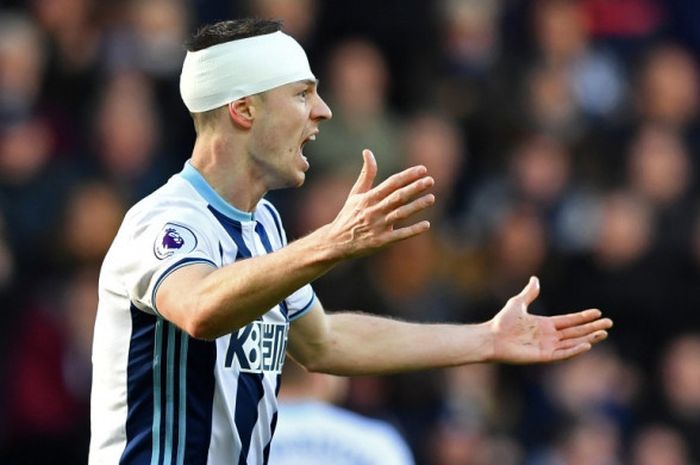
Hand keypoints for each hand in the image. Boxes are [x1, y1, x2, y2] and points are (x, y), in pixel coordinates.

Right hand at [324, 149, 434, 258]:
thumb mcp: (355, 194)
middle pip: (397, 197)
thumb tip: (368, 151)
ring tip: (431, 198)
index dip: (407, 176)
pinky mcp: (380, 242)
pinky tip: (426, 225)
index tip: (422, 169)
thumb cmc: (348, 215)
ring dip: (417, 206)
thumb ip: (366, 174)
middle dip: (414, 188)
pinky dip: (413, 230)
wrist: (335, 242)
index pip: (391, 183)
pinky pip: (399, 235)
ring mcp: (377, 227)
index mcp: (368, 198)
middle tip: (430, 180)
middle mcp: (373, 211)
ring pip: (400, 214)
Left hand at [488, 277, 611, 362]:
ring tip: (604, 333)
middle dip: (592, 327)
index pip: (569, 321)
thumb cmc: (501, 322)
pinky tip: (587, 344)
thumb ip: (529, 293)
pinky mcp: (543, 356)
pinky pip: (563, 353)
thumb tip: (535, 279)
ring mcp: (547, 346)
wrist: (491, 338)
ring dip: (589, 338)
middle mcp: (549, 336)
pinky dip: (575, 349)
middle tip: (609, 323)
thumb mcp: (517, 303)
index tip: (598, 312)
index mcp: (545, 324)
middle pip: (576, 331)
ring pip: (573, 342)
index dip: (583, 317)